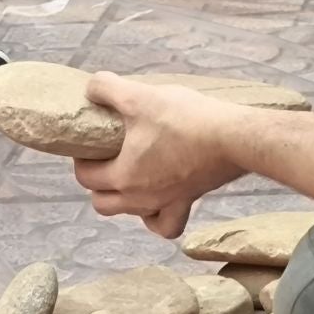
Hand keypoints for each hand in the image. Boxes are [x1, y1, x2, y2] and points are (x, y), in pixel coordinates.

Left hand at [72, 73, 241, 237]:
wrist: (233, 137)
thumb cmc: (184, 119)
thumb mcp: (138, 95)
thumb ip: (106, 88)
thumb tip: (91, 88)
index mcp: (123, 177)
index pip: (85, 177)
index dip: (81, 158)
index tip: (89, 141)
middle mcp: (141, 199)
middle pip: (102, 202)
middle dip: (97, 182)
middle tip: (106, 157)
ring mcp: (166, 204)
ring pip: (132, 214)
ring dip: (123, 200)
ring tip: (130, 173)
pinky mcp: (190, 202)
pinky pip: (165, 225)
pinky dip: (156, 216)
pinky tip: (156, 199)